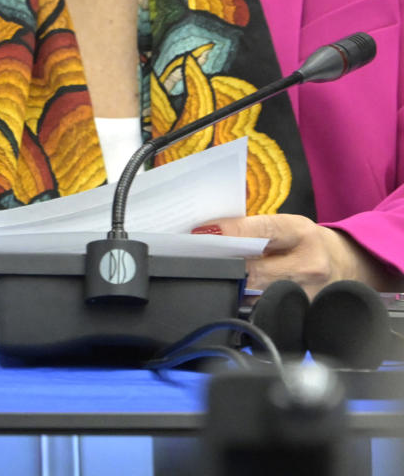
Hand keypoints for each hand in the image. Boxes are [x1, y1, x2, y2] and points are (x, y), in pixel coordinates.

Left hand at [198, 214, 401, 294]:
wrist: (347, 265)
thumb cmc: (306, 242)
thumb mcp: (286, 226)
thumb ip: (253, 230)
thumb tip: (207, 236)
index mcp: (300, 233)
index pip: (260, 230)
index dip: (227, 232)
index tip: (199, 234)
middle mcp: (308, 265)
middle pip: (253, 271)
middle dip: (222, 267)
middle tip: (194, 263)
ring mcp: (308, 295)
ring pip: (256, 298)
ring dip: (230, 291)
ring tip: (208, 282)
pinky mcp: (305, 316)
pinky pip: (267, 314)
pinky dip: (246, 308)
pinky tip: (230, 303)